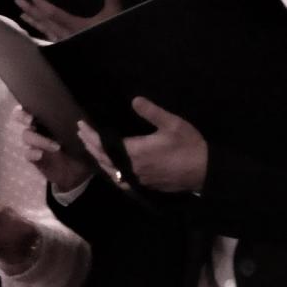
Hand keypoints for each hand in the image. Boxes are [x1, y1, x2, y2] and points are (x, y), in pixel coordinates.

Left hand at [15, 0, 121, 40]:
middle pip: (45, 21)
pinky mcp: (67, 50)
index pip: (53, 13)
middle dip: (32, 10)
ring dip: (34, 22)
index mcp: (76, 26)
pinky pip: (50, 39)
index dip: (40, 2)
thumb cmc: (114, 36)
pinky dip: (41, 32)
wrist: (116, 62)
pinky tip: (37, 30)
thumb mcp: (114, 15)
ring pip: (46, 31)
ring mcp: (65, 44)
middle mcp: (67, 35)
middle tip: (18, 0)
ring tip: (22, 14)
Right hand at [17, 106, 92, 192]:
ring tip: (56, 147)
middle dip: (22, 117)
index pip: (31, 108)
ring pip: (26, 136)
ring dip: (39, 139)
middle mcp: (37, 128)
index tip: (34, 109)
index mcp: (48, 120)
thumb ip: (86, 131)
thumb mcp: (86, 139)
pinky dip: (32, 153)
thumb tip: (82, 122)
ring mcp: (34, 143)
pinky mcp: (34, 158)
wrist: (79, 173)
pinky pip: (27, 153)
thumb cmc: (81, 149)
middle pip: (20, 118)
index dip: (27, 107)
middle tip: (31, 121)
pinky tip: (40, 154)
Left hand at [77, 96, 207, 193]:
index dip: (91, 135)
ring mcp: (139, 179)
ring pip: (111, 171)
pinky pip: (121, 181)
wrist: (206, 172)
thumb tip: (134, 100)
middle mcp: (132, 168)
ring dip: (98, 159)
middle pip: (104, 158)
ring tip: (91, 148)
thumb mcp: (172, 124)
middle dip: (90, 145)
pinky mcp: (145, 186)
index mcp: (136, 152)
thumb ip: (152, 112)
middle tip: (80, 133)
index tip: (81, 125)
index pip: (104, 145)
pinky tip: (110, 169)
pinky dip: (111, 173)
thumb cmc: (189, 146)